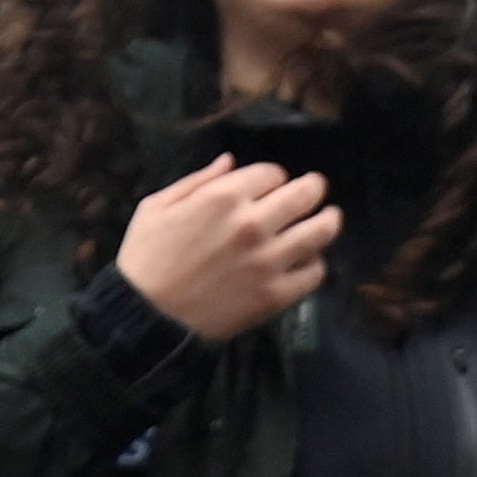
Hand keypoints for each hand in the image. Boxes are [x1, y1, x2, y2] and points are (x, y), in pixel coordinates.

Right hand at [115, 157, 341, 345]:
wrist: (148, 315)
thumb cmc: (146, 258)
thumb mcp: (157, 207)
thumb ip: (197, 181)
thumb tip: (230, 161)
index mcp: (222, 198)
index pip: (272, 174)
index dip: (274, 177)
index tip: (272, 184)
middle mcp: (252, 225)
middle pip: (304, 195)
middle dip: (314, 188)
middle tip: (317, 188)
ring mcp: (268, 261)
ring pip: (320, 232)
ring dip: (329, 220)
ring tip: (330, 217)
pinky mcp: (276, 294)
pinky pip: (314, 273)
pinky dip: (316, 263)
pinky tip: (309, 259)